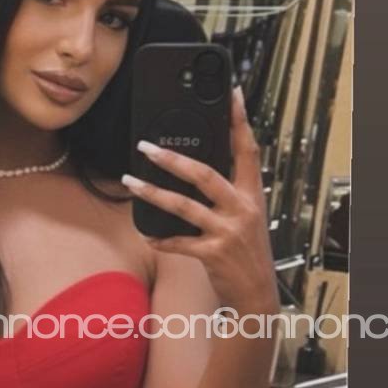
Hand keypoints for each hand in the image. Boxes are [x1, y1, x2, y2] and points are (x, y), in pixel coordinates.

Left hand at [122, 86, 278, 316]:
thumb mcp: (247, 217)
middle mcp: (242, 209)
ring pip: (184, 205)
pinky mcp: (213, 253)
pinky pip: (180, 242)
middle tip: (146, 147)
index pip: (247, 149)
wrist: (257, 294)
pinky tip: (149, 236)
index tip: (233, 93)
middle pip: (206, 174)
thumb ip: (230, 193)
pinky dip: (162, 239)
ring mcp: (228, 231)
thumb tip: (198, 168)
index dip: (240, 120)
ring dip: (153, 193)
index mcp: (252, 194)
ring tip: (131, 182)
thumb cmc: (247, 252)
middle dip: (173, 159)